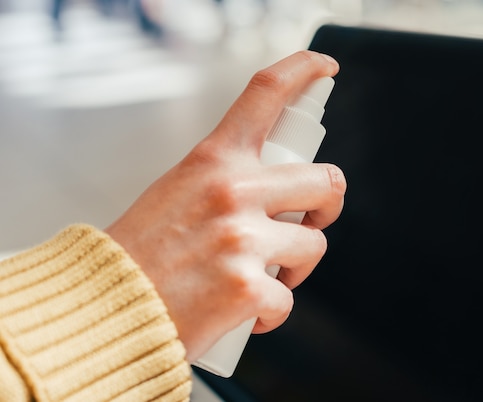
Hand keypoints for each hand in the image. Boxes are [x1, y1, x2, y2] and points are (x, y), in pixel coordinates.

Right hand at [104, 50, 344, 360]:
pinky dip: (273, 312)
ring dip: (298, 265)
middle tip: (312, 219)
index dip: (304, 70)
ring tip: (267, 276)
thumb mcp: (177, 191)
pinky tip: (250, 314)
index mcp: (213, 159)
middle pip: (327, 180)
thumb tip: (278, 190)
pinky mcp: (246, 289)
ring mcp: (242, 240)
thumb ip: (225, 181)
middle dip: (329, 204)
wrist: (103, 308)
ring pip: (314, 244)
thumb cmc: (141, 252)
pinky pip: (287, 300)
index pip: (265, 93)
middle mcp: (232, 191)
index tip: (326, 67)